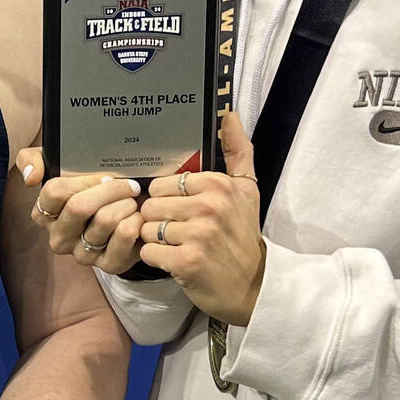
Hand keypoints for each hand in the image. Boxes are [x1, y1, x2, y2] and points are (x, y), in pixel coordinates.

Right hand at [15, 148, 145, 272]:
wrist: (123, 210)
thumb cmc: (89, 187)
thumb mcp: (58, 165)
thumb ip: (31, 160)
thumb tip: (31, 177)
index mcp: (43, 214)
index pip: (55, 192)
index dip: (83, 180)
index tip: (105, 175)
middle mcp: (58, 238)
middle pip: (79, 207)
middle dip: (110, 190)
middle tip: (129, 184)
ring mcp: (81, 254)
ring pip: (104, 220)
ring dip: (126, 204)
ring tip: (133, 199)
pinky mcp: (107, 264)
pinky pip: (123, 237)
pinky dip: (136, 220)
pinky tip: (138, 216)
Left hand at [135, 110, 264, 323]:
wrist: (253, 285)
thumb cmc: (243, 234)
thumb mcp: (246, 190)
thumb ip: (238, 151)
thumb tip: (230, 114)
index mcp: (218, 184)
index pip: (161, 184)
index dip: (165, 201)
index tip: (182, 212)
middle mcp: (209, 206)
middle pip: (150, 205)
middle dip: (157, 221)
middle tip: (178, 232)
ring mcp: (198, 234)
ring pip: (146, 228)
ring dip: (155, 241)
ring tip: (177, 246)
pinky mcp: (186, 261)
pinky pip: (148, 252)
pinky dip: (156, 259)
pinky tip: (174, 261)